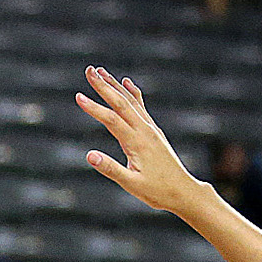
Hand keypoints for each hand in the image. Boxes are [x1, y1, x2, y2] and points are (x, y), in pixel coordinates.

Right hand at [75, 67, 209, 218]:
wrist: (182, 190)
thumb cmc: (156, 191)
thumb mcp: (131, 184)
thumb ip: (110, 169)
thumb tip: (89, 155)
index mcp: (137, 143)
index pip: (112, 120)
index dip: (94, 108)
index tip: (78, 97)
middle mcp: (145, 130)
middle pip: (121, 102)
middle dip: (104, 86)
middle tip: (89, 70)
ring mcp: (151, 128)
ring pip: (130, 100)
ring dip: (114, 85)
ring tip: (101, 71)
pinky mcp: (154, 131)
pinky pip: (140, 106)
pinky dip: (132, 92)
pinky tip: (126, 82)